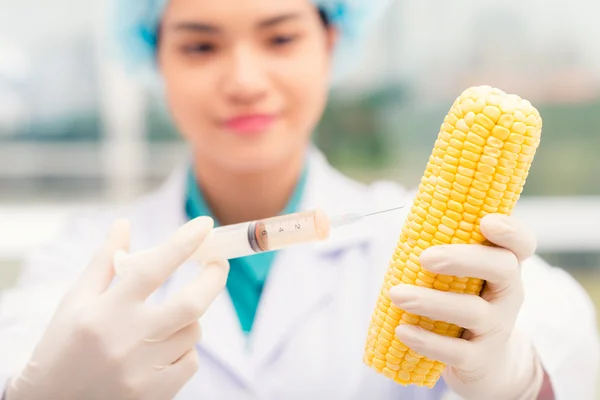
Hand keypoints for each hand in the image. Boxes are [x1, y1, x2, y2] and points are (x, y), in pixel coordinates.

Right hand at [5, 217, 228, 399]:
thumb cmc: (62, 345)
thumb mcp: (76, 300)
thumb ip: (104, 261)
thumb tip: (123, 223)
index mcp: (106, 312)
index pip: (153, 269)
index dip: (183, 243)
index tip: (204, 225)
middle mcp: (127, 340)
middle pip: (191, 304)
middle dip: (214, 277)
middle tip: (217, 262)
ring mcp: (143, 371)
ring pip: (193, 331)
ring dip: (190, 316)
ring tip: (167, 317)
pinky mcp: (155, 394)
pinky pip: (191, 361)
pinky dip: (186, 348)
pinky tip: (164, 348)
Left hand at [390, 214, 544, 399]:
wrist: (483, 363)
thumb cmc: (462, 302)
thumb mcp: (461, 276)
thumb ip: (443, 249)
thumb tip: (408, 220)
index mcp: (503, 266)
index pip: (521, 243)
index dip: (510, 231)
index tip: (486, 222)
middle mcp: (507, 294)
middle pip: (502, 268)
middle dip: (462, 259)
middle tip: (425, 258)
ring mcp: (497, 328)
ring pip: (473, 312)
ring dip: (431, 302)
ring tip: (396, 295)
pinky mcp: (480, 359)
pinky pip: (456, 350)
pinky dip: (427, 341)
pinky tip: (402, 330)